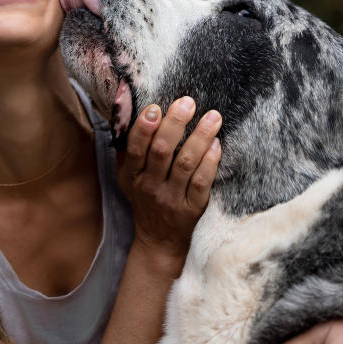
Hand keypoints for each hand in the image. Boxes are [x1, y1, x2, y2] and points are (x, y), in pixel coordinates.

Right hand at [117, 96, 221, 271]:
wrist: (158, 240)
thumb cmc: (144, 199)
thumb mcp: (127, 177)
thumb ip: (128, 147)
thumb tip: (126, 107)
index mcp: (132, 176)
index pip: (136, 148)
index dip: (145, 128)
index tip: (156, 108)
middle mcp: (150, 187)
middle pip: (162, 152)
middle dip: (175, 125)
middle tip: (188, 103)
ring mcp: (171, 199)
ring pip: (186, 164)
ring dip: (200, 137)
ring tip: (213, 117)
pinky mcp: (192, 208)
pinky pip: (202, 182)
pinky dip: (210, 162)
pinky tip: (217, 144)